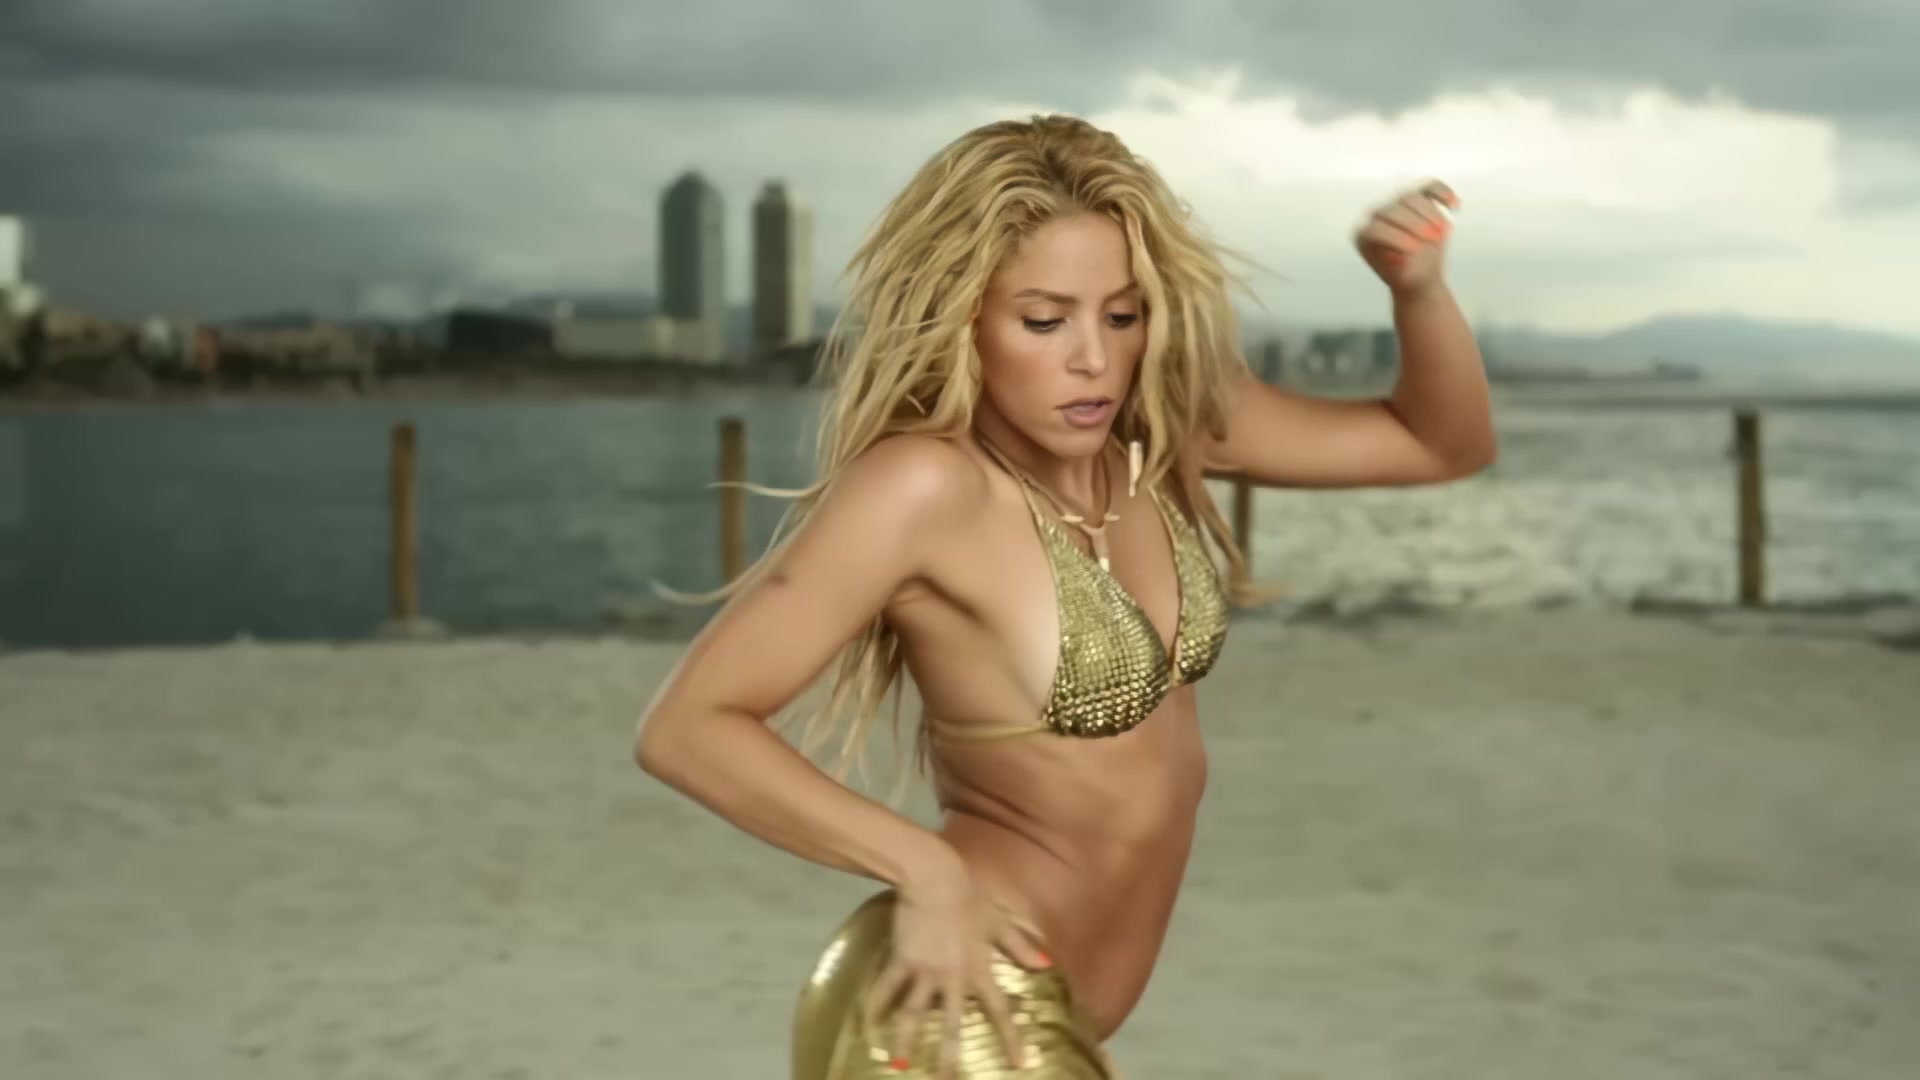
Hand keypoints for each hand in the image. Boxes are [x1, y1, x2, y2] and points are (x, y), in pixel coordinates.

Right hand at [862, 869, 1052, 1076]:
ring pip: (914, 1014)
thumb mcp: (1000, 922)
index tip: (1020, 1065)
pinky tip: (868, 1025)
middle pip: (950, 1024)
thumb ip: (1020, 946)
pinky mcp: (901, 960)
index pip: (999, 1011)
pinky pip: (887, 988)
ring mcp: (924, 971)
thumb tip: (1046, 965)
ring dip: (906, 1041)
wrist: (933, 878)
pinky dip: (877, 1006)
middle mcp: (952, 978)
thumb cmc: (970, 897)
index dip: (1011, 1038)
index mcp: (979, 970)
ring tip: (899, 1066)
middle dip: (948, 1056)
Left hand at [1354, 179, 1459, 298]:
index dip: (1395, 237)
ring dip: (1430, 212)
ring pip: (1411, 197)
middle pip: (1392, 210)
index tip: (1415, 249)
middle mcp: (1377, 216)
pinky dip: (1443, 192)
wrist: (1418, 270)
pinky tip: (1455, 206)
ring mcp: (1397, 202)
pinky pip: (1430, 186)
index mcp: (1365, 236)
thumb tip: (1407, 257)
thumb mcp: (1408, 278)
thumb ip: (1406, 268)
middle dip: (1414, 223)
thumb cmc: (1409, 276)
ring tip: (1443, 232)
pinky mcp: (1418, 195)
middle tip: (1435, 238)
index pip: (1375, 230)